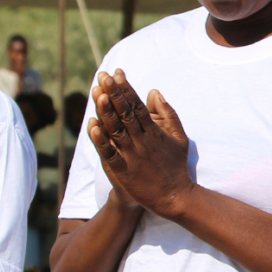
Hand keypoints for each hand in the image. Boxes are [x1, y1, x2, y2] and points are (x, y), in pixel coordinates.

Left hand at [89, 69, 193, 218]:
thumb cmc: (176, 166)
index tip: (117, 74)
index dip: (126, 89)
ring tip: (97, 93)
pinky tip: (92, 126)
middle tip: (103, 76)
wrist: (175, 197)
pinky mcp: (124, 171)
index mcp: (154, 132)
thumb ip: (168, 114)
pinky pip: (110, 154)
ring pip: (117, 130)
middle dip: (114, 93)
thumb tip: (154, 92)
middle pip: (126, 113)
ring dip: (106, 111)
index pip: (137, 106)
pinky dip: (101, 140)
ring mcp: (133, 156)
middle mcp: (143, 141)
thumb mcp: (179, 137)